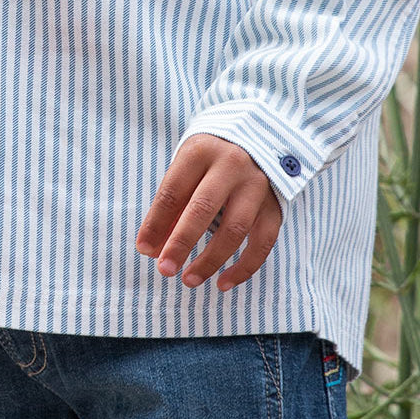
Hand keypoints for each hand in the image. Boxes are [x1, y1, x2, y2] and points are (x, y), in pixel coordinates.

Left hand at [135, 134, 282, 292]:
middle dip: (180, 243)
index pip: (173, 191)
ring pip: (233, 230)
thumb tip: (154, 249)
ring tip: (189, 280)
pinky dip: (243, 268)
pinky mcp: (274, 206)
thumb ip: (172, 205)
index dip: (156, 223)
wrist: (259, 136)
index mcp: (201, 152)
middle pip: (202, 209)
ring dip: (210, 260)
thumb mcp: (188, 168)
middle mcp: (231, 165)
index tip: (145, 250)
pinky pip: (262, 243)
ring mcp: (256, 185)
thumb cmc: (211, 158)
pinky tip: (223, 283)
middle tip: (165, 269)